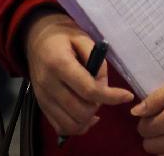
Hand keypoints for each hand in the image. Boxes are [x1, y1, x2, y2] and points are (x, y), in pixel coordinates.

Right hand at [24, 10, 133, 137]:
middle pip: (81, 110)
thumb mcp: (82, 37)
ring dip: (89, 118)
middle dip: (99, 105)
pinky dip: (77, 126)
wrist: (36, 39)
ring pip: (71, 124)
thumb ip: (96, 60)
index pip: (88, 90)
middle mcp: (49, 85)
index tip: (127, 96)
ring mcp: (43, 99)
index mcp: (59, 64)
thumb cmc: (62, 35)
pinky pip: (61, 127)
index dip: (110, 96)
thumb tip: (104, 85)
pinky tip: (86, 115)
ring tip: (95, 102)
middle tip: (103, 91)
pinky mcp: (41, 106)